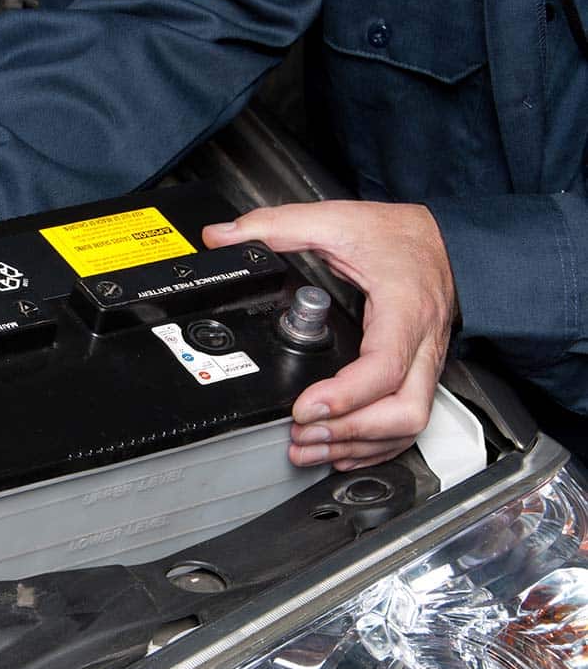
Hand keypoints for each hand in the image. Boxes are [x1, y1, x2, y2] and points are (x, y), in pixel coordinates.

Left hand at [202, 201, 454, 470]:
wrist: (445, 238)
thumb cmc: (400, 235)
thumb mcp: (336, 219)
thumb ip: (277, 226)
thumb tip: (222, 237)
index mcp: (403, 309)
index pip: (384, 367)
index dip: (345, 396)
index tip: (304, 407)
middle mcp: (421, 344)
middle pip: (404, 411)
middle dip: (350, 432)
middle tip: (302, 433)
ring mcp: (425, 363)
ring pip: (409, 424)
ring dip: (358, 445)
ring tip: (309, 447)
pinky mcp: (421, 374)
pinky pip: (408, 422)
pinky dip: (375, 443)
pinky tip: (341, 448)